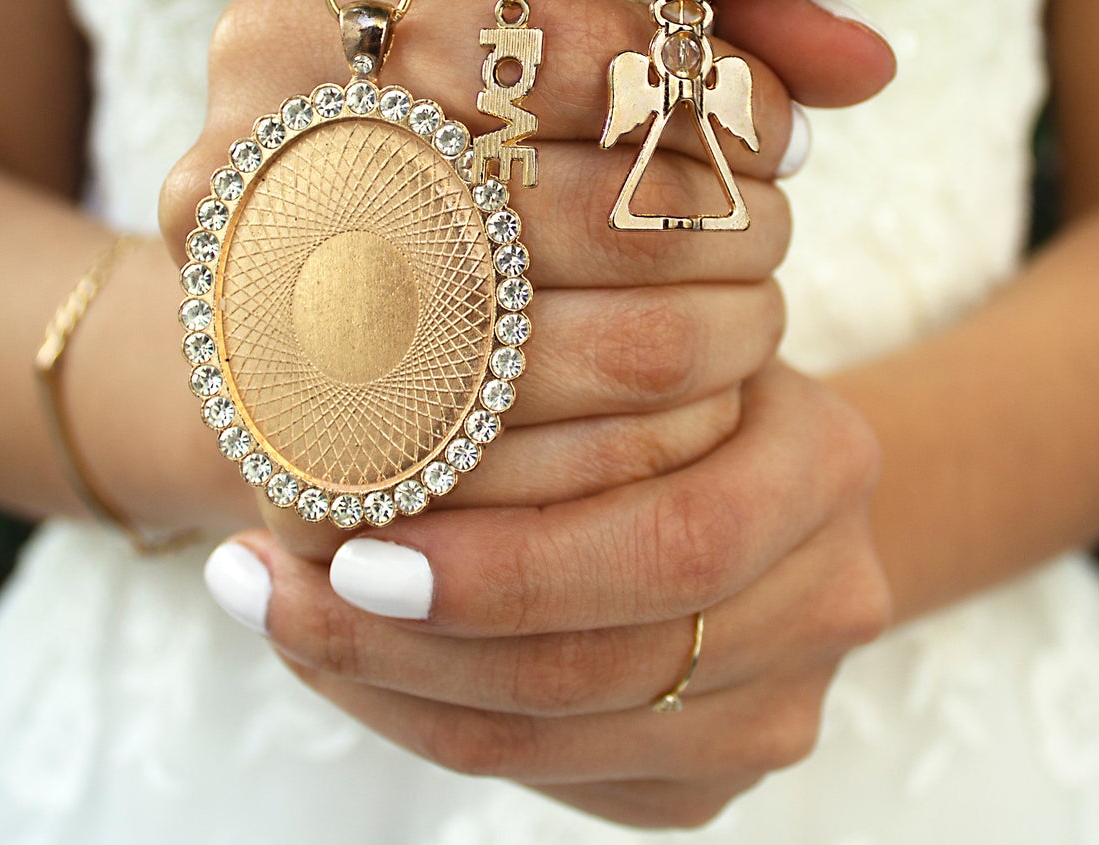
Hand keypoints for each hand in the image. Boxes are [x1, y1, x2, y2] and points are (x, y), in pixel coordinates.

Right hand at [158, 0, 893, 552]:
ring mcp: (252, 350)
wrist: (289, 340)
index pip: (523, 38)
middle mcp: (234, 187)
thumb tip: (867, 57)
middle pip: (545, 206)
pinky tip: (698, 409)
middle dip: (706, 223)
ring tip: (750, 315)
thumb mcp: (538, 67)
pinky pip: (531, 491)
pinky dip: (650, 448)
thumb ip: (708, 28)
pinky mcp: (306, 486)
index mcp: (282, 49)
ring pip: (554, 358)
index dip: (682, 80)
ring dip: (702, 340)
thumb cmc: (447, 174)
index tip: (769, 120)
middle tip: (771, 228)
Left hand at [208, 362, 892, 828]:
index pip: (673, 543)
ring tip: (271, 614)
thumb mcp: (641, 322)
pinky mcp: (717, 777)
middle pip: (610, 666)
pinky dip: (432, 725)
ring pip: (560, 737)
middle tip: (267, 587)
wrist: (765, 468)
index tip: (340, 538)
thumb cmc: (667, 370)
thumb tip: (344, 326)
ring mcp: (783, 704)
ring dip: (389, 691)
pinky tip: (347, 667)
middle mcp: (831, 598)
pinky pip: (556, 777)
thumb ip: (556, 336)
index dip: (505, 566)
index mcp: (824, 461)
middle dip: (412, 642)